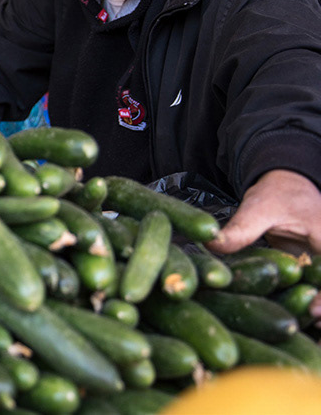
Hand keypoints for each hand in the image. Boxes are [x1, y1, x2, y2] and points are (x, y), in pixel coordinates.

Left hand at [206, 169, 320, 321]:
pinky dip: (304, 308)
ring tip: (305, 338)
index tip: (314, 311)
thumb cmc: (279, 192)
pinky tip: (295, 327)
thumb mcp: (261, 206)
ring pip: (318, 292)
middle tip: (310, 330)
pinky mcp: (311, 275)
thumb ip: (242, 227)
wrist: (287, 185)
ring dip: (315, 314)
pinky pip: (309, 292)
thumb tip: (213, 244)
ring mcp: (320, 266)